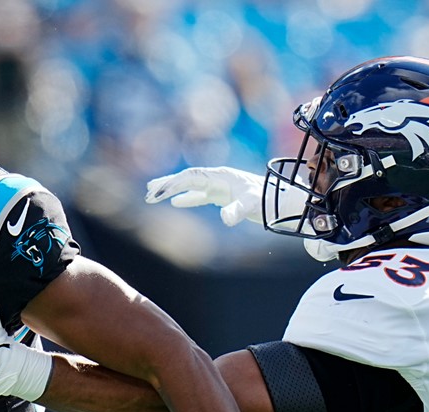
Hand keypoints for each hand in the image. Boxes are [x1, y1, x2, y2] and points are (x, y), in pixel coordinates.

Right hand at [145, 167, 267, 226]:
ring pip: (189, 185)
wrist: (279, 201)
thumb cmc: (266, 200)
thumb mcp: (251, 204)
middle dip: (166, 185)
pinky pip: (199, 195)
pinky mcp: (222, 195)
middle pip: (186, 178)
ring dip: (172, 189)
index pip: (190, 176)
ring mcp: (218, 186)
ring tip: (152, 194)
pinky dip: (186, 198)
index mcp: (219, 176)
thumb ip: (237, 210)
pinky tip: (175, 203)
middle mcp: (217, 178)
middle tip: (148, 193)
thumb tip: (225, 219)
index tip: (158, 192)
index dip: (173, 183)